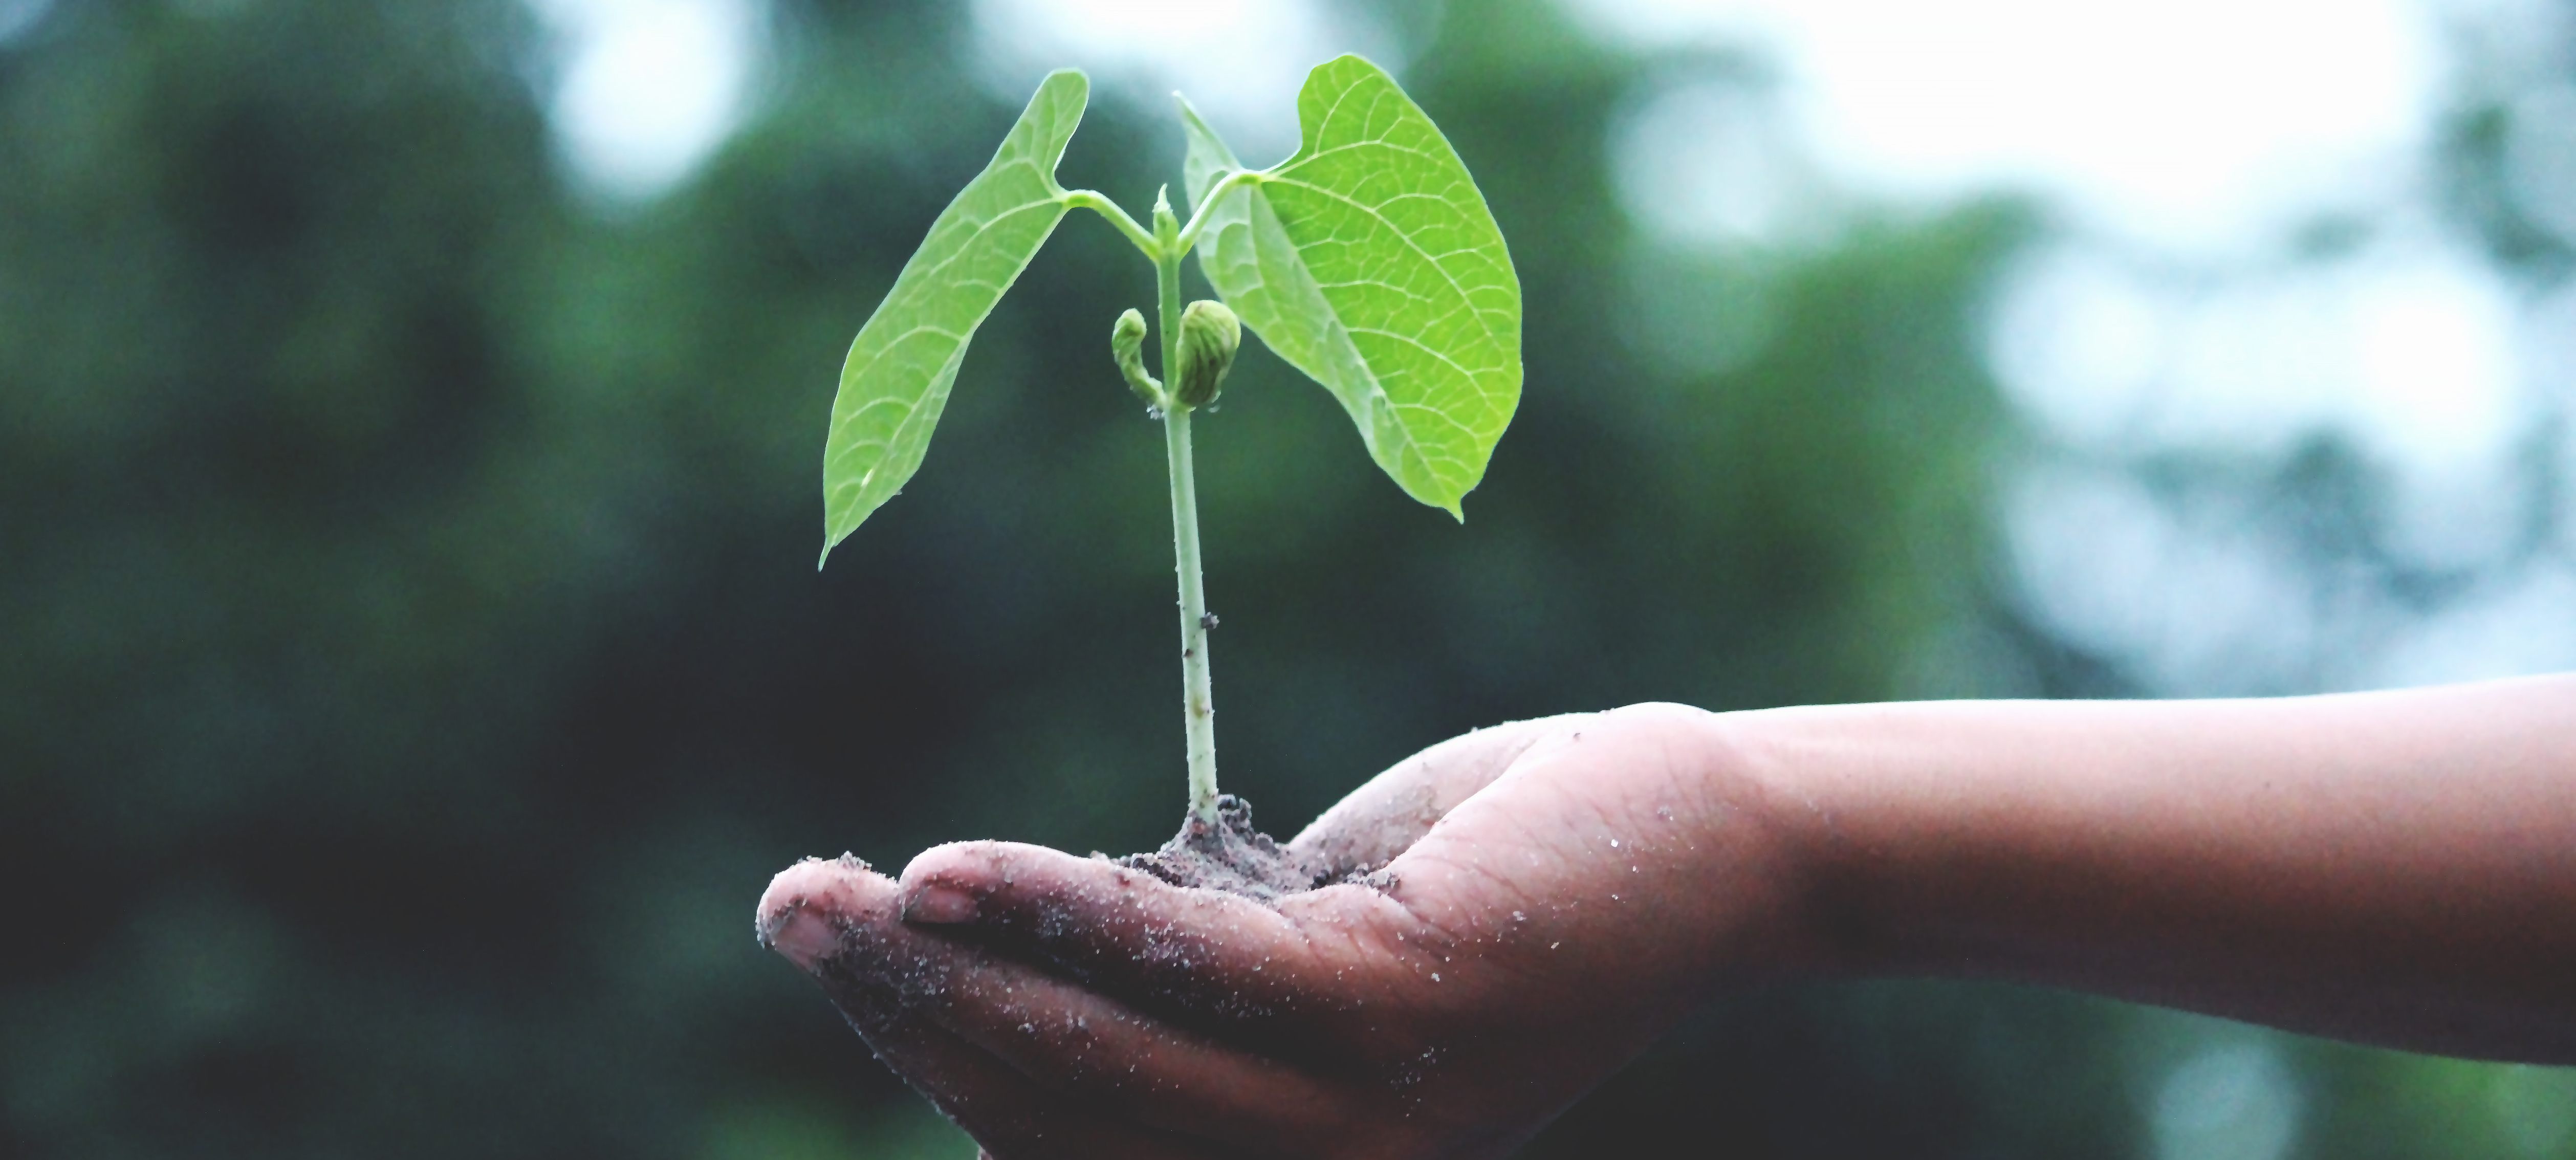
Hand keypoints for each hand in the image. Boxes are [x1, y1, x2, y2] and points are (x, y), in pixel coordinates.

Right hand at [757, 704, 1822, 1157]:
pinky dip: (1057, 914)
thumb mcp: (1313, 939)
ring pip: (1101, 1056)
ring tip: (827, 894)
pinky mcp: (1400, 1008)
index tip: (843, 953)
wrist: (1707, 841)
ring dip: (944, 969)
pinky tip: (950, 872)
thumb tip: (1015, 949)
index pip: (1070, 1141)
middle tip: (788, 906)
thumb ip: (1187, 974)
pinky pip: (1187, 969)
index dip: (938, 1056)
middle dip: (907, 1012)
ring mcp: (1367, 1112)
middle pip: (1059, 1111)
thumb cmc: (1503, 877)